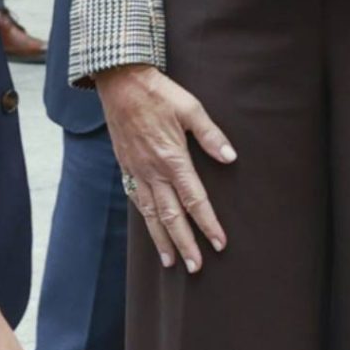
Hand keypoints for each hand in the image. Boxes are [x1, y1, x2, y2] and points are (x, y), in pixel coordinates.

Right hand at [95, 62, 235, 272]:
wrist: (120, 83)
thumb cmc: (158, 93)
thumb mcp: (190, 108)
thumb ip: (210, 135)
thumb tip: (230, 157)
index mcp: (172, 158)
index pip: (194, 200)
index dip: (208, 224)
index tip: (219, 244)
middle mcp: (153, 170)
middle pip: (171, 216)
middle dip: (185, 244)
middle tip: (196, 267)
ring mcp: (137, 170)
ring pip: (150, 214)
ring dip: (162, 240)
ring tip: (170, 262)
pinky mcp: (126, 166)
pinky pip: (136, 199)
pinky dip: (145, 220)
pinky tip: (151, 230)